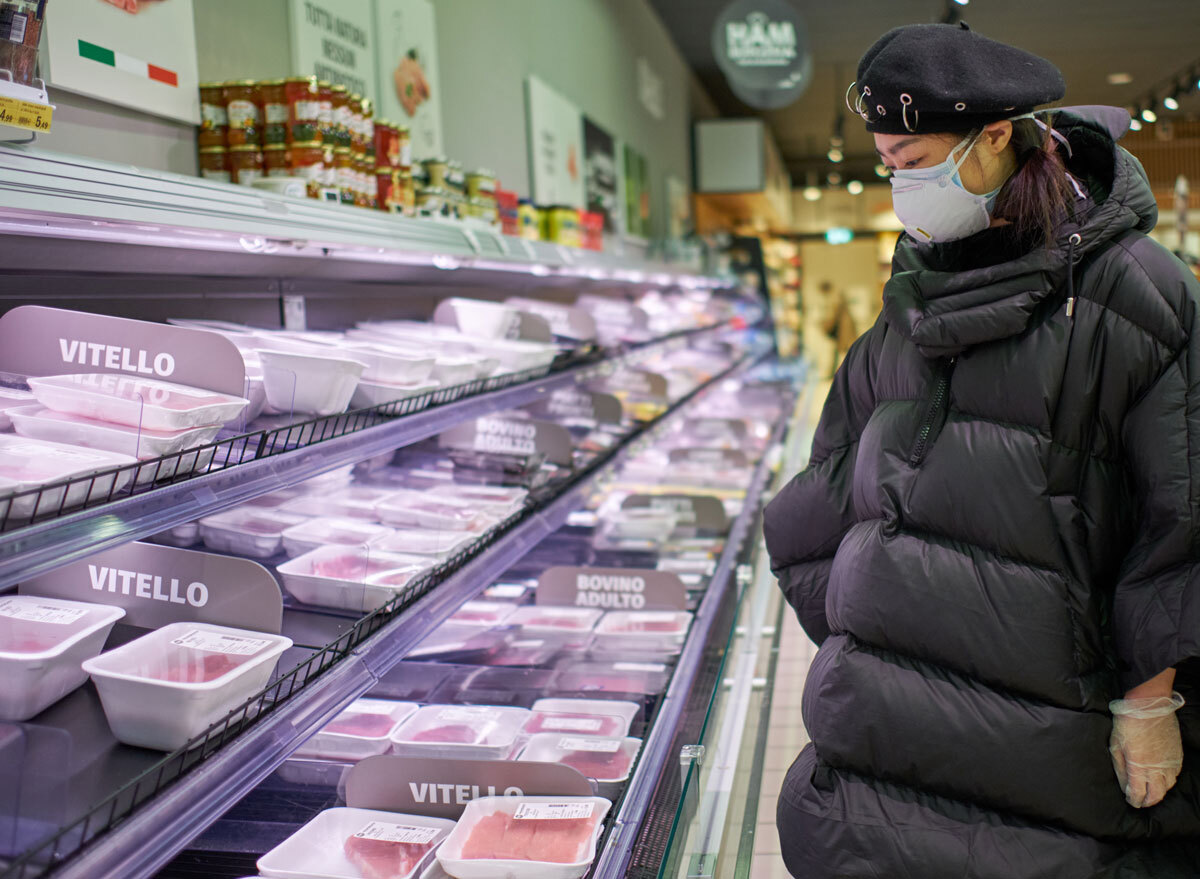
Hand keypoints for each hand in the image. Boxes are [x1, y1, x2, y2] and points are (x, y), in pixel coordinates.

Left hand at [1109, 692, 1184, 807]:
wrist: (1148, 705)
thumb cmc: (1127, 722)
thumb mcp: (1115, 744)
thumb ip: (1120, 767)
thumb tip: (1124, 785)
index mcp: (1138, 765)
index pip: (1139, 793)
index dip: (1134, 801)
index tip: (1130, 801)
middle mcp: (1157, 767)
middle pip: (1157, 795)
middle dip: (1148, 802)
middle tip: (1141, 801)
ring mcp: (1169, 761)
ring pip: (1169, 786)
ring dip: (1159, 792)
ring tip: (1150, 791)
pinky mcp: (1177, 754)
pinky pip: (1176, 774)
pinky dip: (1169, 780)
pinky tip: (1161, 778)